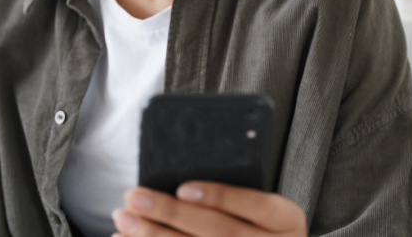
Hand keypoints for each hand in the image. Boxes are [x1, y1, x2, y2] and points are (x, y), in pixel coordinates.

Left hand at [112, 182, 306, 236]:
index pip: (256, 205)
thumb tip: (184, 179)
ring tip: (124, 220)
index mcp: (288, 221)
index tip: (183, 188)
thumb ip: (242, 194)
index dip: (220, 197)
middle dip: (172, 215)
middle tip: (135, 197)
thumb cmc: (265, 225)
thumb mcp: (269, 209)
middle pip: (219, 232)